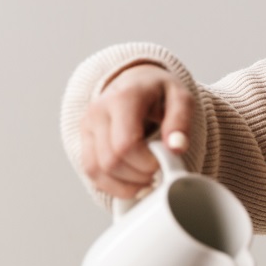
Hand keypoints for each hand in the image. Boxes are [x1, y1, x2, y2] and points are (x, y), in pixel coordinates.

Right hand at [80, 64, 193, 197]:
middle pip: (110, 160)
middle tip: (158, 173)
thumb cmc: (160, 91)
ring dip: (124, 185)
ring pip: (96, 169)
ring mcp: (87, 126)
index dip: (146, 163)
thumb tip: (176, 149)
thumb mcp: (180, 96)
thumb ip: (181, 121)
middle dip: (138, 176)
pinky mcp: (84, 139)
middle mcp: (99, 111)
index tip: (164, 163)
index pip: (126, 144)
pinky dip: (111, 184)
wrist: (137, 80)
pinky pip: (91, 170)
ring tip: (148, 181)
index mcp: (123, 99)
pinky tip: (132, 184)